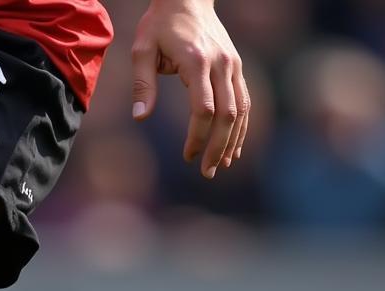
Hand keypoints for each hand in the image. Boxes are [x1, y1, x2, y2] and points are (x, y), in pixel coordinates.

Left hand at [131, 0, 248, 178]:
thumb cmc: (160, 24)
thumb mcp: (142, 49)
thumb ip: (142, 83)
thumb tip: (140, 117)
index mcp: (197, 62)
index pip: (204, 109)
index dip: (197, 137)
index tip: (187, 156)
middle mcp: (221, 64)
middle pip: (227, 114)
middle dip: (218, 147)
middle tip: (208, 172)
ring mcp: (232, 65)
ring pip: (240, 110)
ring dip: (233, 141)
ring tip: (222, 165)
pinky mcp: (236, 66)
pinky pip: (244, 101)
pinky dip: (241, 126)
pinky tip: (234, 147)